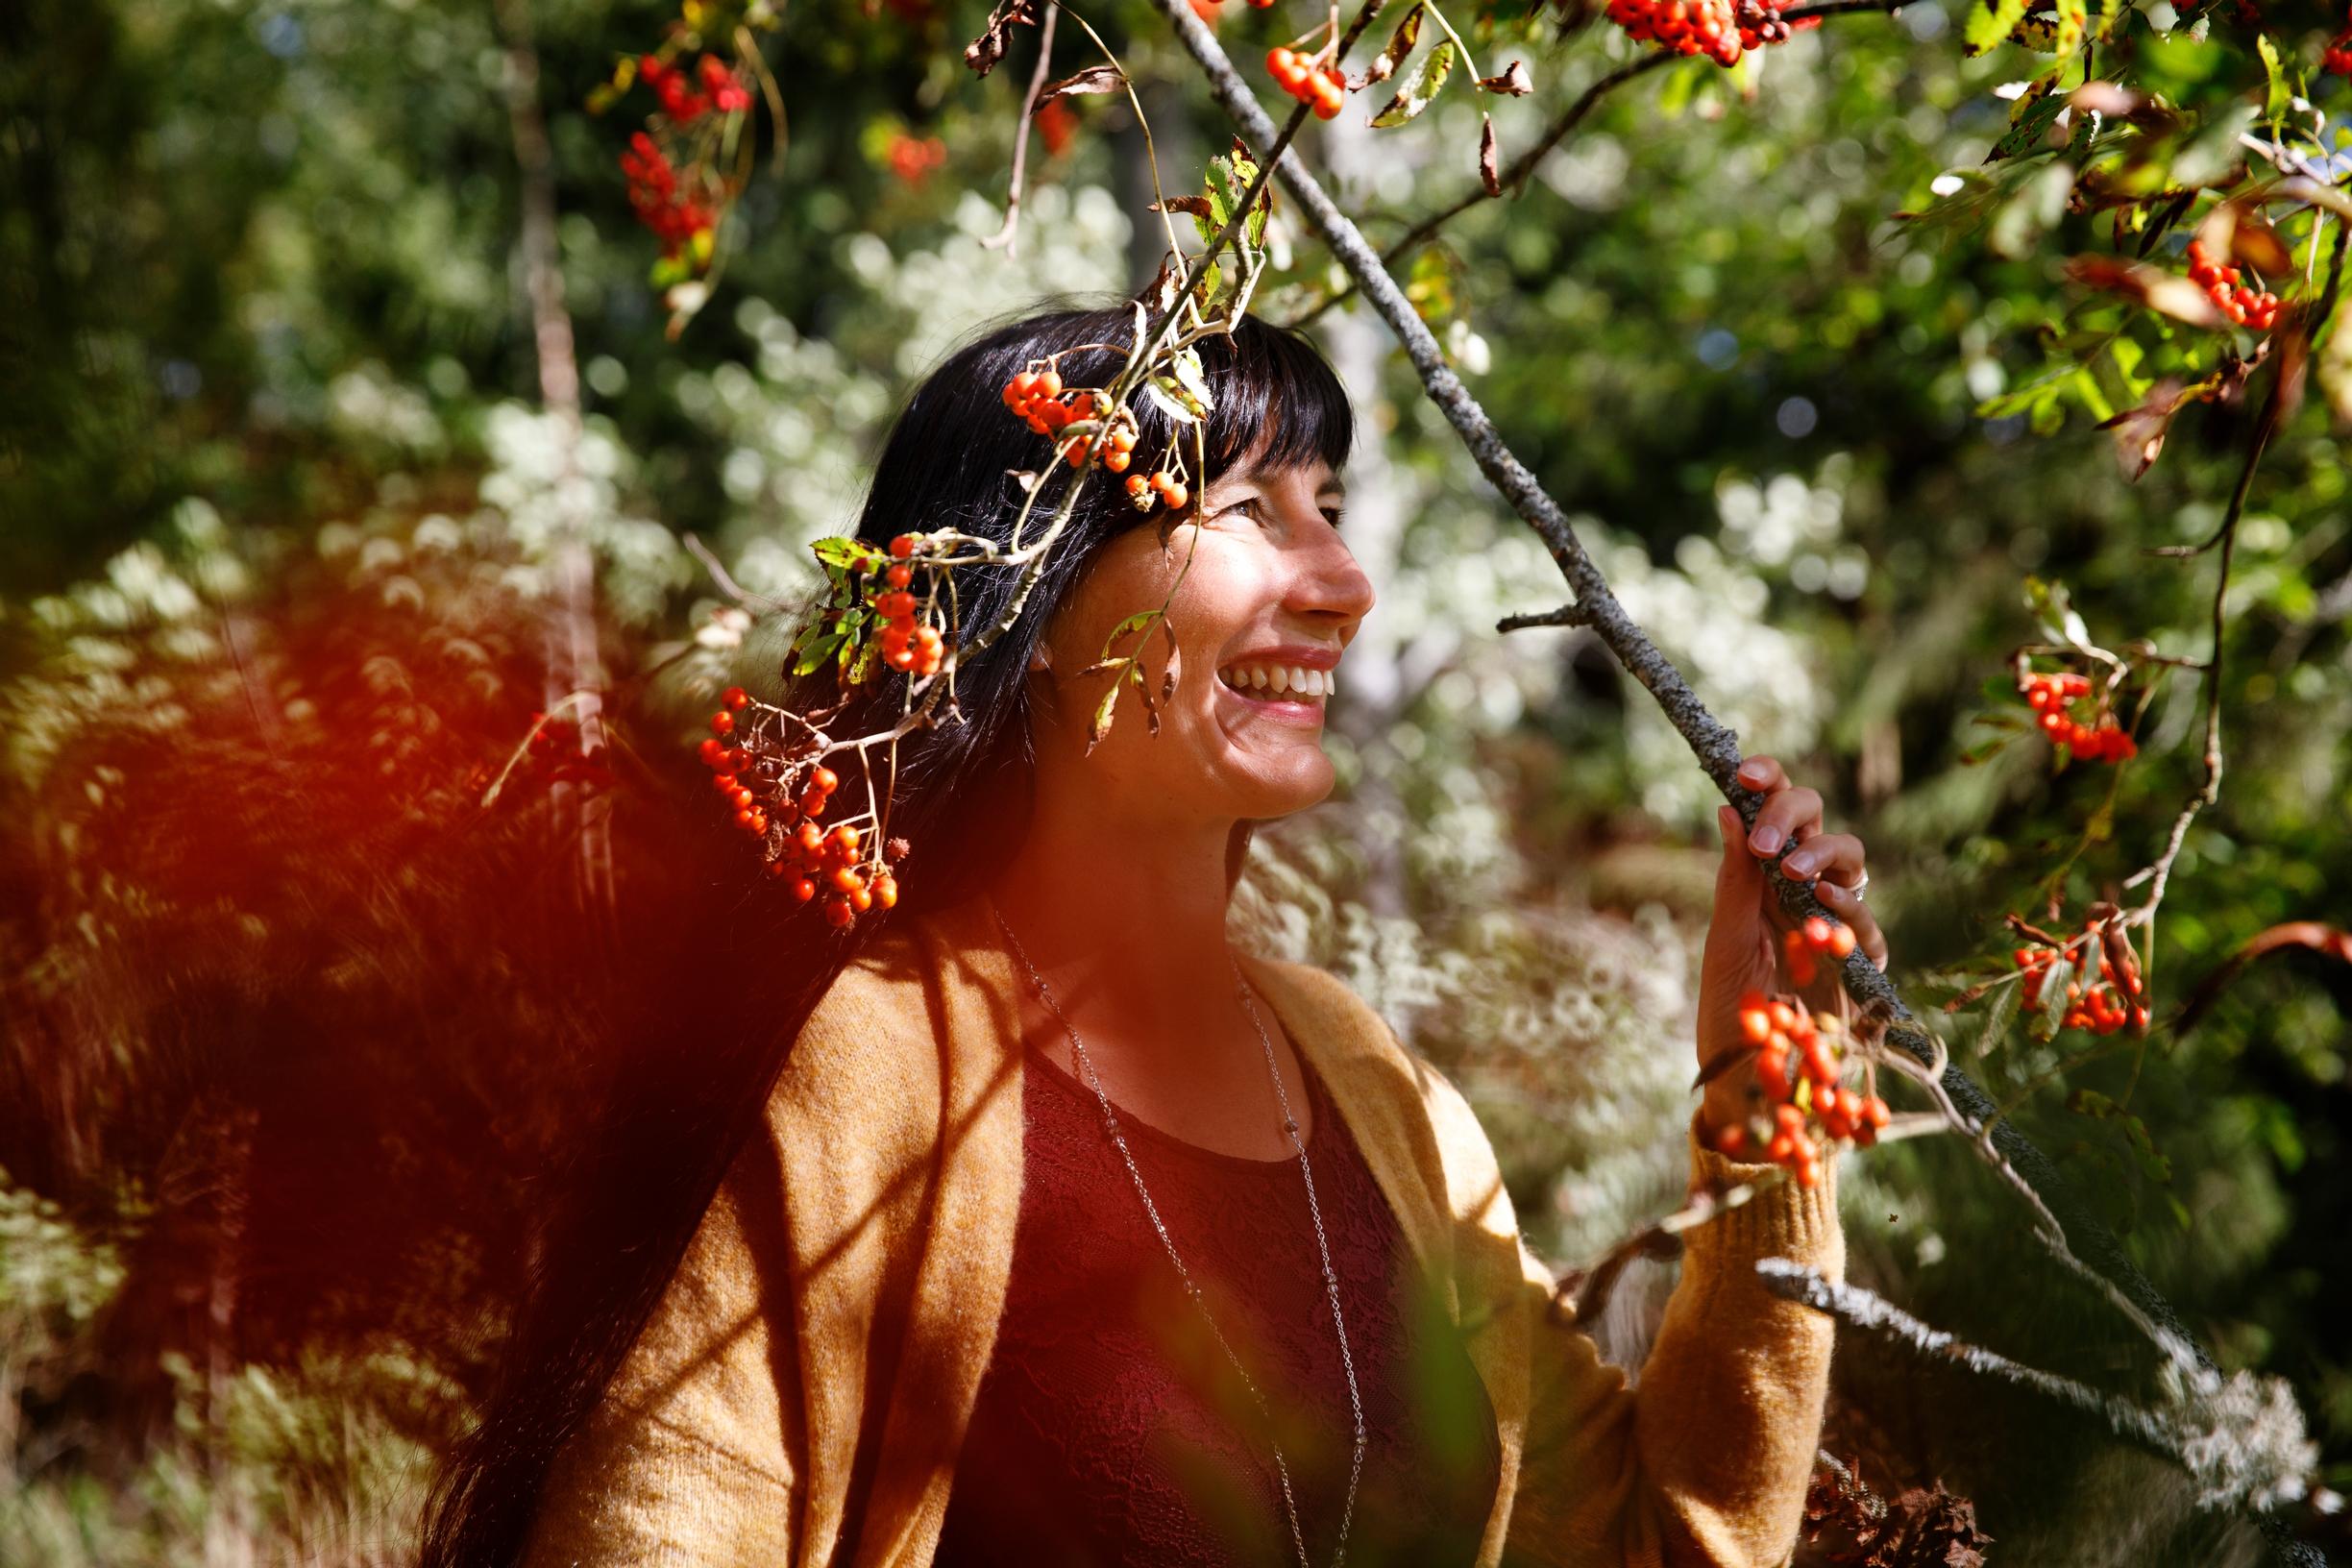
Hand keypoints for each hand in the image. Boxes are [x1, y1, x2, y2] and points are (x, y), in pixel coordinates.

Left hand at [1694, 755, 1889, 1140]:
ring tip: (1794, 871)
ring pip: (1852, 860)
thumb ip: (1733, 881)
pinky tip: (1825, 904)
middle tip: (1767, 843)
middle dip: (1793, 816)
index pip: (1773, 812)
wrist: (1750, 1082)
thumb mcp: (1725, 942)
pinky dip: (1849, 906)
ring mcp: (1834, 923)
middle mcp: (1801, 889)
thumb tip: (1726, 808)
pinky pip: (1867, 923)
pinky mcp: (1859, 962)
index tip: (1746, 775)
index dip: (1768, 783)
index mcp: (1762, 876)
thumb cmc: (1731, 1012)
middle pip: (1818, 820)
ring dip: (1824, 855)